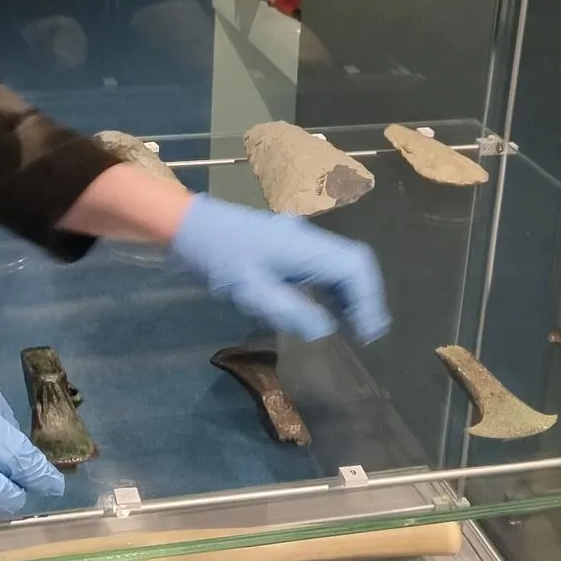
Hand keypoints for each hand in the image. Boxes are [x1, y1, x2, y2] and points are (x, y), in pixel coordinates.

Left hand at [169, 194, 389, 343]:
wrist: (191, 227)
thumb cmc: (218, 257)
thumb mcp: (249, 290)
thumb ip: (289, 311)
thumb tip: (324, 329)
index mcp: (306, 246)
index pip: (354, 268)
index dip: (369, 300)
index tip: (369, 332)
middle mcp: (309, 239)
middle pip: (354, 263)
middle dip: (365, 298)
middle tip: (365, 333)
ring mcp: (300, 240)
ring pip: (340, 264)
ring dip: (350, 294)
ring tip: (351, 327)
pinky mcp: (289, 245)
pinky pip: (323, 265)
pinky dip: (333, 288)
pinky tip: (326, 309)